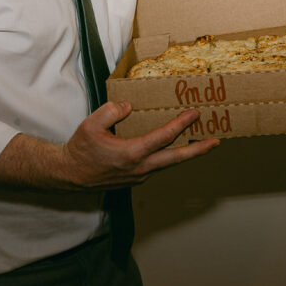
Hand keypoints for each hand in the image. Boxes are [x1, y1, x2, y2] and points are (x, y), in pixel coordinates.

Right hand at [61, 101, 218, 189]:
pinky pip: (158, 166)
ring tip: (201, 144)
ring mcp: (139, 176)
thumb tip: (129, 106)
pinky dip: (170, 157)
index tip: (194, 113)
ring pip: (169, 164)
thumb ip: (111, 111)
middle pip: (176, 158)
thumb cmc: (80, 149)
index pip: (163, 137)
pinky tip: (174, 149)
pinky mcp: (136, 179)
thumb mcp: (91, 124)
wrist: (69, 175)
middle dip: (198, 150)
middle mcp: (140, 168)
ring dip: (186, 154)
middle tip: (215, 142)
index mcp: (131, 154)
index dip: (181, 124)